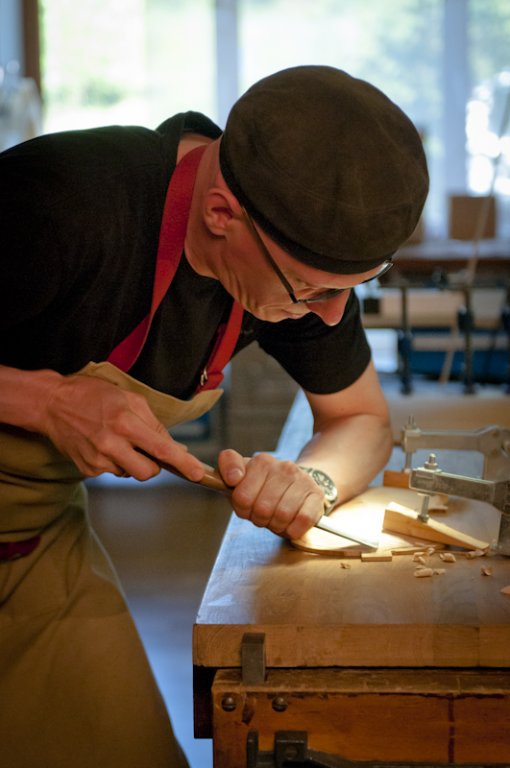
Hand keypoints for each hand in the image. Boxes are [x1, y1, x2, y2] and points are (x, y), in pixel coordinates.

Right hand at [40, 373, 204, 481]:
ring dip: (132, 462)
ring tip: (118, 441)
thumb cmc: (94, 395)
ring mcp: (97, 459)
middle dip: (153, 465)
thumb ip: (155, 424)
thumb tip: (177, 448)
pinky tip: (103, 445)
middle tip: (145, 449)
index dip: (183, 463)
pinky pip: (112, 473)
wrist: (52, 404)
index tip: (198, 474)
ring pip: (130, 474)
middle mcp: (111, 444)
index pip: (161, 449)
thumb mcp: (129, 399)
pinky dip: (114, 462)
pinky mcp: (87, 469)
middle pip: (148, 472)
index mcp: (125, 422)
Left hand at [217, 450, 324, 538]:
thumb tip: (216, 475)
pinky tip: (291, 523)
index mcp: (260, 462)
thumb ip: (225, 471)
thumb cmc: (264, 488)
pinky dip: (293, 529)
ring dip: (276, 525)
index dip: (240, 505)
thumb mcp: (241, 479)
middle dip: (258, 518)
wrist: (299, 484)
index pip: (240, 493)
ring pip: (281, 515)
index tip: (243, 503)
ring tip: (276, 518)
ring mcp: (301, 479)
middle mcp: (282, 466)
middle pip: (260, 508)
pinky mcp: (316, 494)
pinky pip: (302, 520)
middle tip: (262, 514)